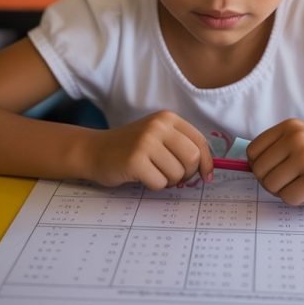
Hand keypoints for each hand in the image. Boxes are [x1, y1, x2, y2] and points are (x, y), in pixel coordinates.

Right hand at [85, 110, 213, 188]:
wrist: (96, 150)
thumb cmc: (131, 147)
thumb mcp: (158, 136)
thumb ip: (181, 146)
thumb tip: (207, 170)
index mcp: (168, 118)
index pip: (199, 141)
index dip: (207, 162)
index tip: (206, 176)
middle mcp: (158, 126)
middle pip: (192, 158)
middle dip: (187, 174)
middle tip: (175, 178)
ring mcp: (146, 142)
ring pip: (177, 173)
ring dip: (168, 181)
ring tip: (154, 173)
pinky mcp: (135, 160)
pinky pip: (159, 183)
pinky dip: (154, 186)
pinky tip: (142, 177)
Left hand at [247, 118, 303, 205]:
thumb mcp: (301, 141)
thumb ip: (276, 149)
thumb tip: (246, 166)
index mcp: (290, 126)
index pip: (253, 151)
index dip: (260, 167)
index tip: (277, 171)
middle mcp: (297, 138)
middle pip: (259, 171)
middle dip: (272, 182)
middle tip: (293, 181)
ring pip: (271, 186)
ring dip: (285, 192)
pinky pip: (288, 198)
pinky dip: (299, 201)